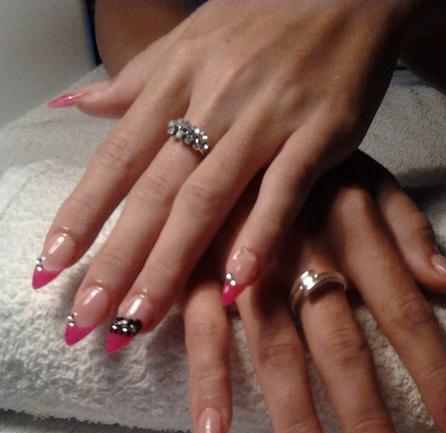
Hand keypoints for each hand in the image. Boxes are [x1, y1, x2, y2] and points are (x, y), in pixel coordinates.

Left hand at [35, 0, 419, 353]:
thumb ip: (136, 82)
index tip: (52, 265)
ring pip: (207, 198)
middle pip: (154, 192)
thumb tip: (79, 108)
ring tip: (141, 316)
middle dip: (118, 258)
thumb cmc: (265, 21)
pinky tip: (235, 286)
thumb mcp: (190, 40)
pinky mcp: (320, 134)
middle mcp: (212, 102)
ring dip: (172, 262)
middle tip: (90, 316)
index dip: (83, 214)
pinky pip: (284, 192)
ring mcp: (266, 119)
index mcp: (175, 81)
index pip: (116, 158)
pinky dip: (259, 237)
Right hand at [180, 152, 445, 432]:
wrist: (222, 117)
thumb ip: (414, 232)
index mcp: (355, 232)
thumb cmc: (307, 161)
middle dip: (371, 426)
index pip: (408, 317)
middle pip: (345, 353)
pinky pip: (204, 337)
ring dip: (297, 427)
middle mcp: (306, 257)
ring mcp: (247, 270)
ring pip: (277, 358)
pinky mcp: (195, 276)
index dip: (439, 379)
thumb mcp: (370, 179)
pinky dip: (208, 385)